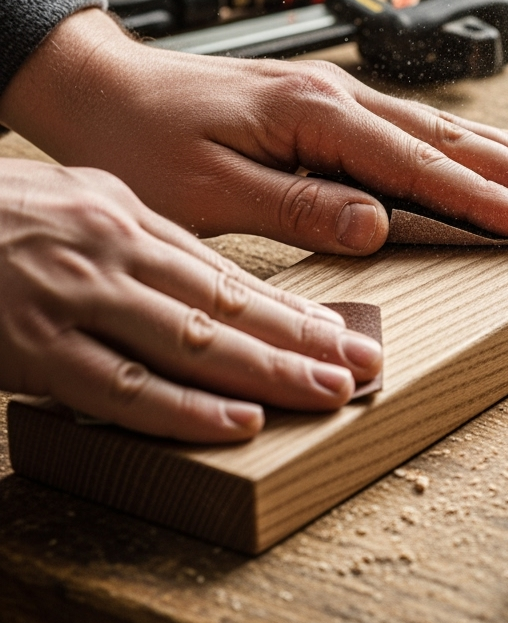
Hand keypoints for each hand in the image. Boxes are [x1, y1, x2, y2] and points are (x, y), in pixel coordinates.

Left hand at [0, 9, 507, 252]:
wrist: (102, 87)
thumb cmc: (141, 140)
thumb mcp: (204, 191)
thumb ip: (297, 206)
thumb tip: (378, 224)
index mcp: (314, 118)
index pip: (417, 167)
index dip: (482, 198)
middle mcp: (338, 100)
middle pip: (449, 140)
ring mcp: (339, 101)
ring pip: (442, 130)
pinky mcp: (332, 111)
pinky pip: (415, 129)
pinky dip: (466, 143)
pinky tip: (494, 150)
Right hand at [0, 159, 382, 440]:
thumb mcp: (74, 201)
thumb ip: (142, 241)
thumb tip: (213, 284)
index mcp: (122, 216)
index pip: (226, 272)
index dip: (291, 307)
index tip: (343, 334)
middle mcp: (107, 252)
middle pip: (225, 305)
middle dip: (301, 342)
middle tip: (361, 368)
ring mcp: (69, 301)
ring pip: (188, 343)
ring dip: (265, 372)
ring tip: (325, 394)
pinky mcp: (27, 349)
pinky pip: (117, 388)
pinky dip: (181, 408)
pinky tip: (234, 421)